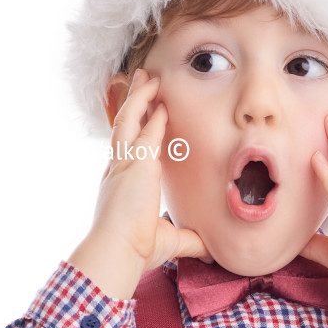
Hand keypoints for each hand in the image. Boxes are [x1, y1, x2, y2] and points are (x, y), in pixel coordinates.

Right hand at [68, 68, 210, 298]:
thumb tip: (210, 248)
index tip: (147, 116)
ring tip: (146, 77)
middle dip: (133, 104)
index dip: (137, 132)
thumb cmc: (136, 249)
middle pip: (124, 127)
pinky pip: (140, 126)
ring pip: (127, 119)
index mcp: (121, 185)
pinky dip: (147, 107)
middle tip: (141, 84)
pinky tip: (156, 93)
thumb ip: (189, 240)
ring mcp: (123, 163)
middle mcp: (118, 170)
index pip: (129, 150)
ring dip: (138, 97)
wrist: (117, 250)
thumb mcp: (169, 241)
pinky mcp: (133, 161)